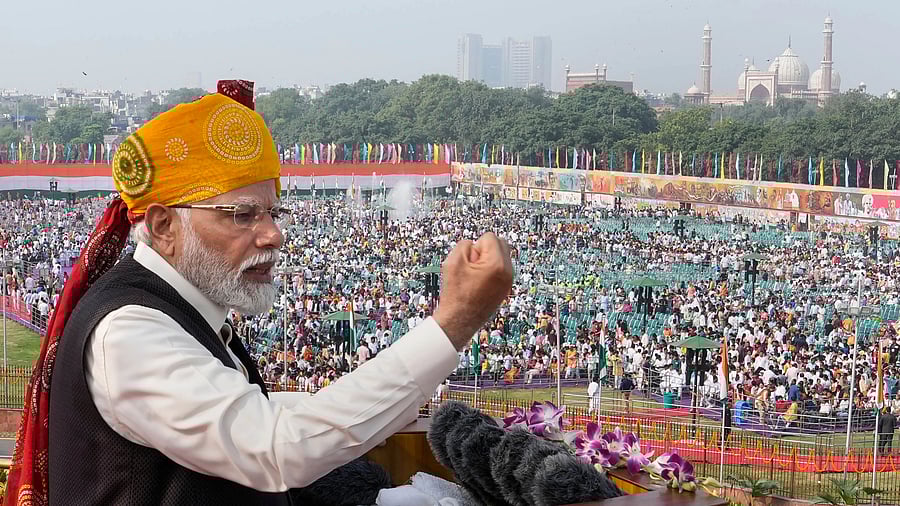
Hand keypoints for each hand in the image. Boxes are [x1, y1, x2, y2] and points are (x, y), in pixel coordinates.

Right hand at [433, 232, 512, 349]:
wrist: (459, 321)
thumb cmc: (456, 295)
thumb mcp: (453, 262)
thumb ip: (465, 245)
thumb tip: (476, 245)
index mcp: (497, 264)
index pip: (490, 237)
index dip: (475, 246)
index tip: (469, 261)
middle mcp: (507, 272)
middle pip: (501, 243)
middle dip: (485, 249)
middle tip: (472, 266)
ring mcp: (508, 281)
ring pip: (501, 255)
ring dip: (488, 259)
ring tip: (475, 276)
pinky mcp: (506, 287)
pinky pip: (501, 268)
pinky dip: (491, 270)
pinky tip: (479, 282)